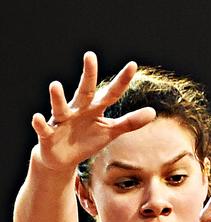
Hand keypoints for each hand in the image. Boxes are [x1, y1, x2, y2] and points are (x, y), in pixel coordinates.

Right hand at [31, 51, 155, 171]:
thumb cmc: (87, 139)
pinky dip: (40, 123)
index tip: (133, 65)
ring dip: (57, 97)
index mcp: (94, 109)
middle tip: (90, 56)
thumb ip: (129, 122)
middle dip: (87, 75)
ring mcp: (62, 120)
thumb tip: (152, 112)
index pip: (111, 94)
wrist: (62, 157)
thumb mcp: (110, 131)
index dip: (122, 81)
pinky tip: (38, 117)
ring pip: (60, 107)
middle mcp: (78, 109)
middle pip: (84, 91)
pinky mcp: (48, 134)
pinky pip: (43, 127)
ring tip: (55, 85)